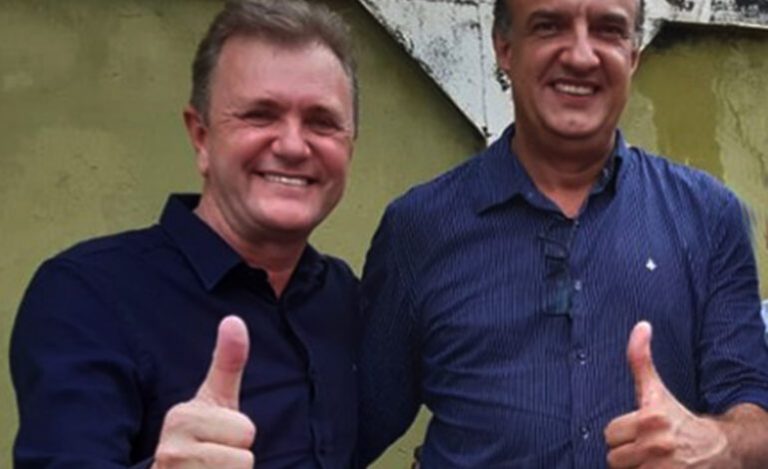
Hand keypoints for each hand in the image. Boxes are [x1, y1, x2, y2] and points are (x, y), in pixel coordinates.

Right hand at [153, 316, 256, 467]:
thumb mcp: (215, 400)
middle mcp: (170, 448)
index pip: (246, 431)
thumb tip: (234, 320)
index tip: (215, 440)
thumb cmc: (200, 441)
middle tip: (213, 459)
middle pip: (243, 454)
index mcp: (181, 417)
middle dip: (236, 460)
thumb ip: (228, 363)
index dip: (238, 439)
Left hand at [604, 321, 734, 467]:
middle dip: (627, 454)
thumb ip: (641, 360)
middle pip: (614, 457)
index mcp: (649, 419)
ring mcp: (662, 468)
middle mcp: (656, 445)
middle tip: (646, 448)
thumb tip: (641, 326)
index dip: (622, 434)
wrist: (720, 448)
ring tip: (653, 460)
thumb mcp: (656, 390)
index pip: (609, 434)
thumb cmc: (680, 418)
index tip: (639, 431)